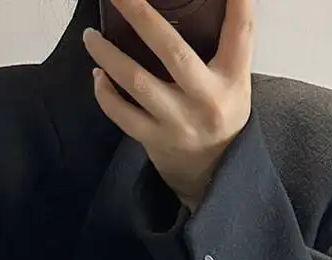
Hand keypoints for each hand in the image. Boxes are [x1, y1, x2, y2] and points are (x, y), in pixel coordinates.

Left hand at [82, 0, 255, 210]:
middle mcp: (206, 100)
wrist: (211, 171)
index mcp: (232, 79)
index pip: (240, 33)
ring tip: (91, 35)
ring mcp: (178, 123)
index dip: (236, 4)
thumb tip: (210, 4)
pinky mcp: (155, 140)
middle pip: (172, 52)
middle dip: (141, 17)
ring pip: (137, 83)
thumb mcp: (234, 80)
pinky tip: (98, 75)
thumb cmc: (219, 112)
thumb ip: (228, 43)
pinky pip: (122, 114)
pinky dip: (105, 93)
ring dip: (108, 56)